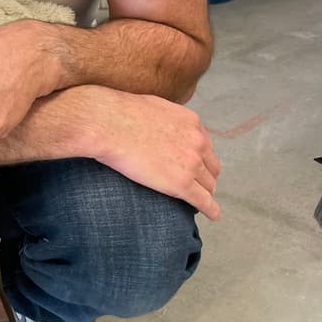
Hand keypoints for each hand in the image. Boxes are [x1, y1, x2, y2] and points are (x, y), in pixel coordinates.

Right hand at [91, 90, 220, 219]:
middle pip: (211, 166)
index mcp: (191, 122)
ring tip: (201, 201)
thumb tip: (158, 122)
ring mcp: (191, 163)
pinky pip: (204, 201)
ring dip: (205, 192)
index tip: (194, 165)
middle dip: (205, 175)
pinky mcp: (181, 183)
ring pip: (209, 185)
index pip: (205, 145)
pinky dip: (211, 210)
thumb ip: (165, 118)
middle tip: (197, 184)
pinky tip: (213, 215)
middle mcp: (197, 141)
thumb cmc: (120, 114)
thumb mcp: (153, 106)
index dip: (200, 157)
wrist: (108, 125)